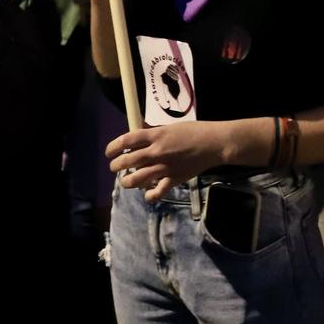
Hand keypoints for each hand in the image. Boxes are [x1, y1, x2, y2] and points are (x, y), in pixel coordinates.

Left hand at [107, 120, 236, 200]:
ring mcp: (164, 167)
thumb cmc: (194, 131)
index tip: (109, 152)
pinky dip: (149, 196)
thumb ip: (154, 134)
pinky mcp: (173, 179)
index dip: (113, 147)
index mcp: (155, 136)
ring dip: (127, 181)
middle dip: (116, 165)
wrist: (214, 143)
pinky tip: (147, 194)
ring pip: (136, 179)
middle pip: (127, 161)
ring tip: (126, 180)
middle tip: (115, 166)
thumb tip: (139, 138)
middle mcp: (156, 152)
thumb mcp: (171, 127)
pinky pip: (157, 192)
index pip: (126, 141)